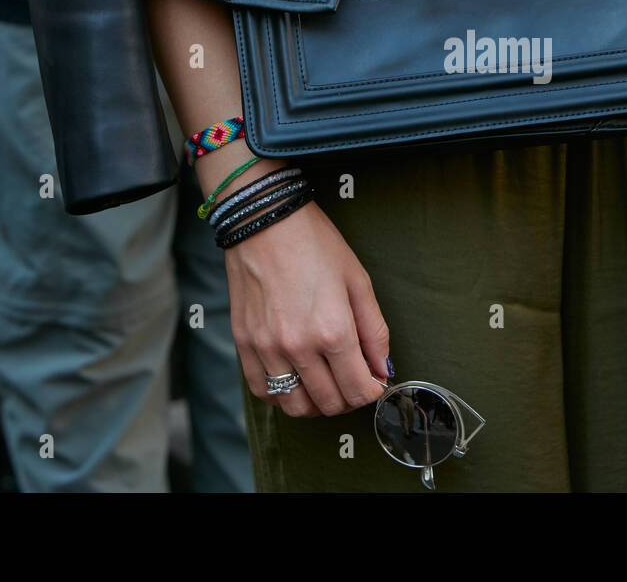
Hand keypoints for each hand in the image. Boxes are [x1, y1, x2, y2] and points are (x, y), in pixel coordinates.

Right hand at [225, 199, 389, 416]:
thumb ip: (375, 332)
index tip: (373, 381)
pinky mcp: (244, 344)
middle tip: (352, 380)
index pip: (358, 391)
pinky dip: (282, 395)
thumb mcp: (358, 281)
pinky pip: (263, 391)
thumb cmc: (315, 244)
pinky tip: (295, 379)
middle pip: (329, 403)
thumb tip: (382, 369)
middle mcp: (298, 346)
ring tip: (325, 383)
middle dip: (348, 398)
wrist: (264, 221)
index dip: (372, 391)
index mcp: (333, 331)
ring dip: (315, 403)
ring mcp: (266, 348)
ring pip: (295, 406)